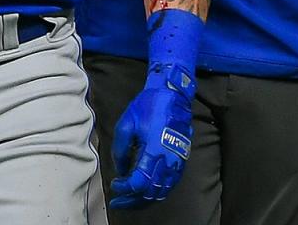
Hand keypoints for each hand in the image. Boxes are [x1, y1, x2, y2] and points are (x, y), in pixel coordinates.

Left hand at [110, 63, 194, 208]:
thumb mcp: (126, 124)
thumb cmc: (148, 106)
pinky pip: (169, 184)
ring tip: (130, 200)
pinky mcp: (181, 161)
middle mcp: (168, 160)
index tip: (115, 186)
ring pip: (162, 192)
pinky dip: (156, 192)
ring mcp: (177, 162)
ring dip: (145, 199)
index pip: (139, 182)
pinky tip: (145, 191)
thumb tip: (121, 170)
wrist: (172, 96)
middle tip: (118, 201)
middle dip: (132, 200)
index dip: (125, 189)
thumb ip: (121, 150)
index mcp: (153, 150)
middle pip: (150, 192)